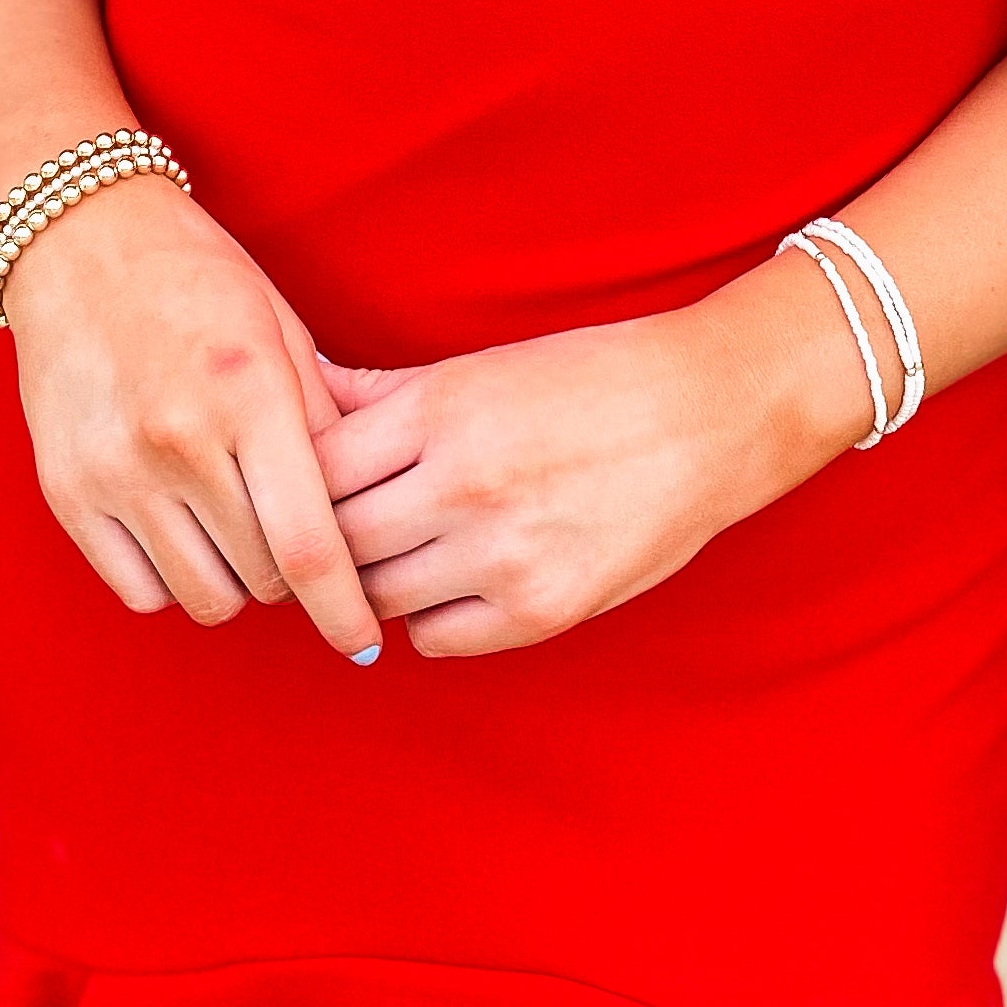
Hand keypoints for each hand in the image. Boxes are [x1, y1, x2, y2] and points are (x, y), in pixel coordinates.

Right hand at [4, 178, 379, 659]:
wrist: (81, 242)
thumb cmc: (200, 281)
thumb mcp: (284, 333)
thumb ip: (327, 427)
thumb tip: (373, 521)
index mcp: (247, 394)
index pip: (307, 544)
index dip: (345, 608)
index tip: (366, 642)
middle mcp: (176, 440)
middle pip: (262, 579)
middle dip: (295, 580)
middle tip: (297, 544)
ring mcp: (114, 471)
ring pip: (203, 596)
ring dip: (235, 583)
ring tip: (238, 532)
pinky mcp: (67, 492)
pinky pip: (139, 589)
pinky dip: (173, 580)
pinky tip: (185, 533)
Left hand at [312, 296, 848, 658]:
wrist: (709, 414)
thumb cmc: (590, 379)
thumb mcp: (480, 367)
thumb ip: (383, 394)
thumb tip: (299, 398)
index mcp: (443, 409)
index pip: (316, 468)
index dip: (297, 483)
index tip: (300, 488)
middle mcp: (464, 483)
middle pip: (337, 540)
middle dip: (324, 541)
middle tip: (328, 537)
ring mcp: (503, 554)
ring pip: (379, 595)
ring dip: (375, 581)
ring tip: (395, 555)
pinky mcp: (542, 610)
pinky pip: (436, 638)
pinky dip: (428, 618)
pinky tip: (449, 583)